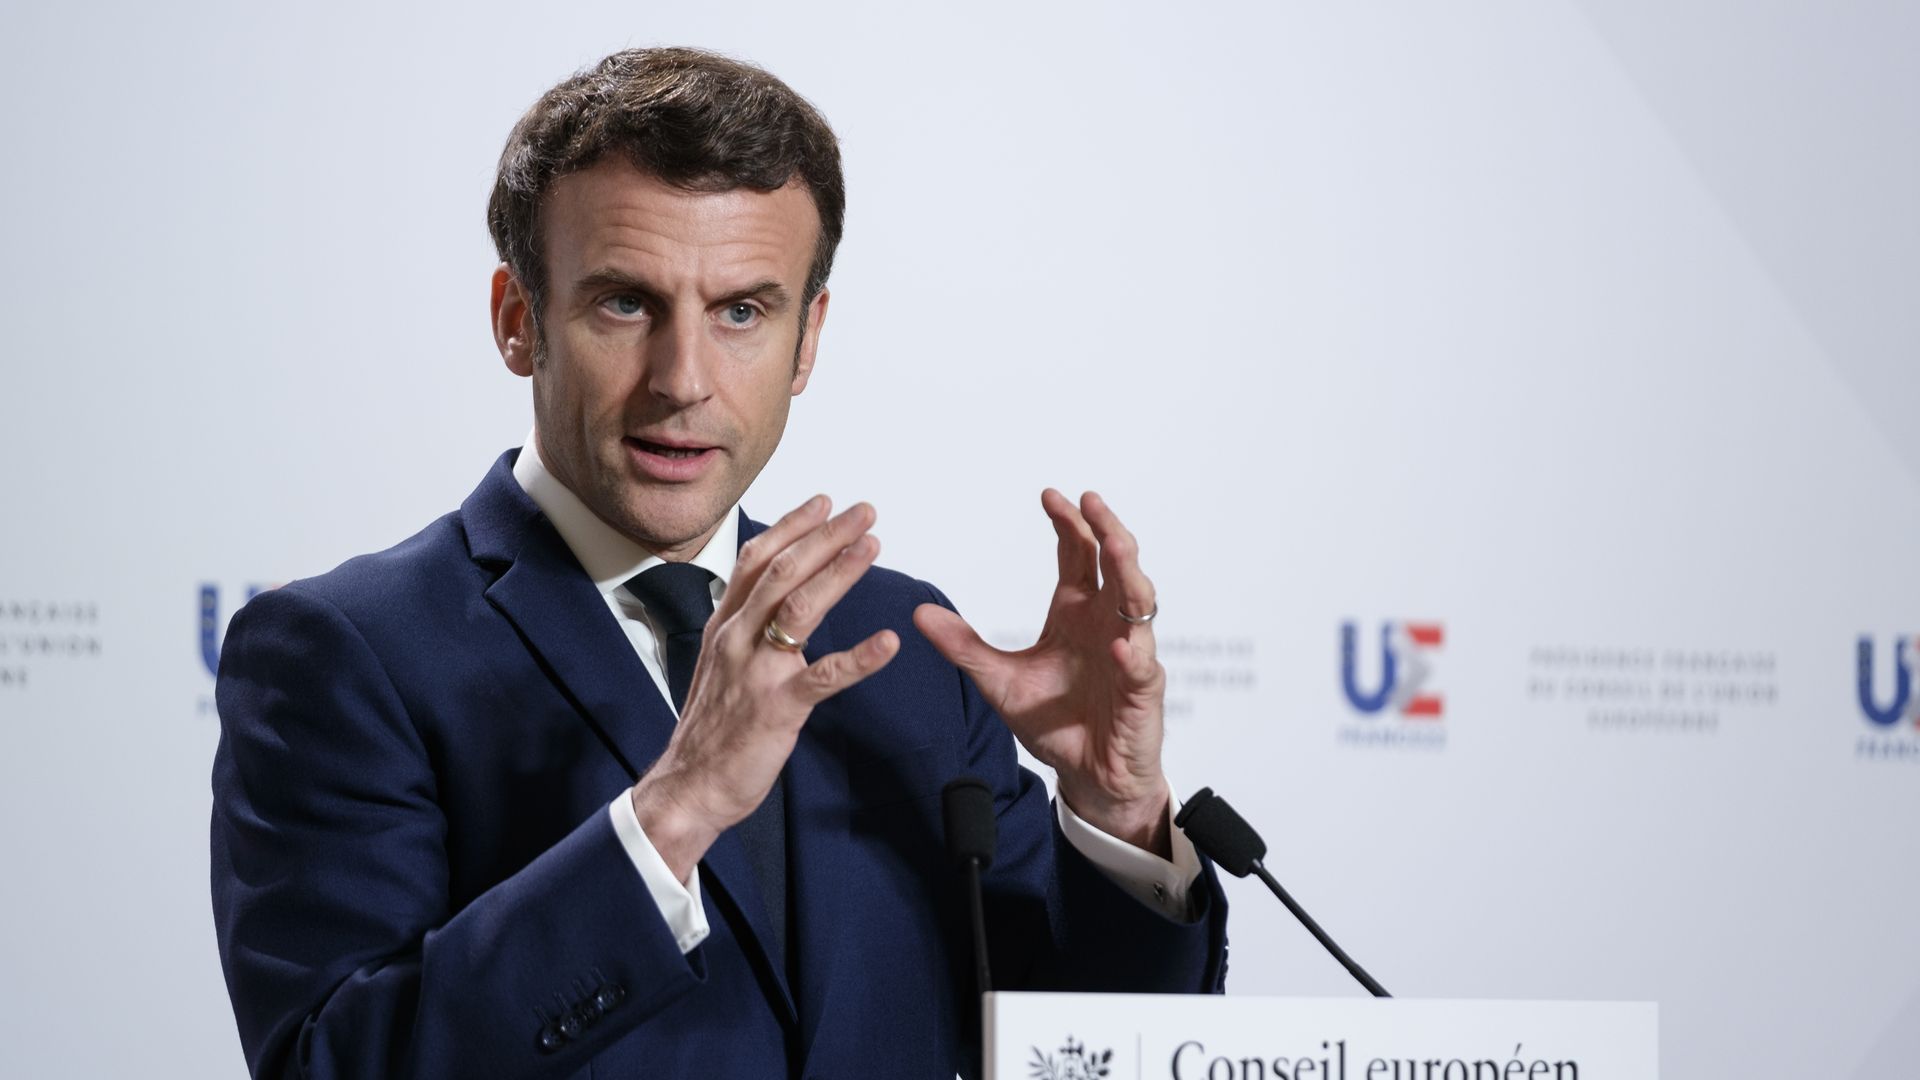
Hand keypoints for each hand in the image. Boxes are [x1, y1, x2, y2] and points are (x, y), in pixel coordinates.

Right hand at [632, 496, 899, 879]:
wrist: (690, 784)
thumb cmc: (711, 727)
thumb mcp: (717, 661)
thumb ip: (742, 624)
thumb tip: (768, 593)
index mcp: (725, 625)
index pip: (757, 560)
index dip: (792, 526)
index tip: (824, 502)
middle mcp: (737, 638)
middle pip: (783, 571)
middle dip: (825, 536)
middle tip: (863, 512)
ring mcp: (757, 672)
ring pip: (800, 608)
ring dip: (840, 573)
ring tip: (872, 547)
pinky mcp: (778, 708)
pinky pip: (824, 677)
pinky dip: (859, 658)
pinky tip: (888, 643)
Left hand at [913, 490, 1170, 855]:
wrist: (1087, 775)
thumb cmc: (1055, 724)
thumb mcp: (997, 681)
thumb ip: (964, 646)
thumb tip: (919, 614)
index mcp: (1076, 613)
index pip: (1079, 555)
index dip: (1069, 523)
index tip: (1049, 495)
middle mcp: (1107, 624)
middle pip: (1116, 563)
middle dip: (1107, 529)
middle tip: (1091, 501)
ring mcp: (1130, 655)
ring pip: (1139, 603)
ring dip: (1129, 572)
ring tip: (1115, 545)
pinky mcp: (1143, 693)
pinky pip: (1142, 667)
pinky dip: (1132, 654)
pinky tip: (1120, 645)